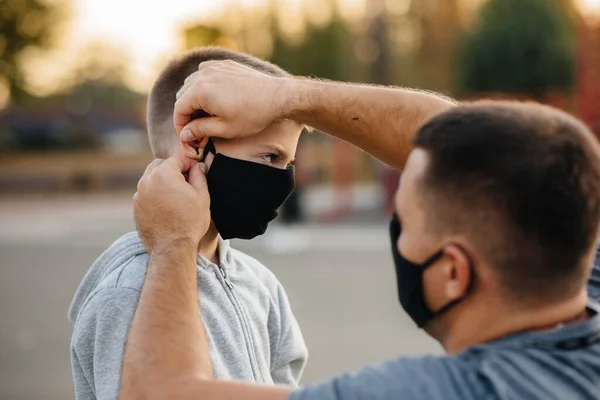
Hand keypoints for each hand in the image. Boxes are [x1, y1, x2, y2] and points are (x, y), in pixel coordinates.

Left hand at [133, 156, 210, 253]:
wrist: (171, 248)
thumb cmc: (189, 221)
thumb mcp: (202, 196)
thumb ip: (199, 175)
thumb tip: (197, 166)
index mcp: (163, 173)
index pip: (177, 158)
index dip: (190, 164)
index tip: (197, 172)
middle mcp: (146, 181)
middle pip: (160, 165)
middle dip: (173, 170)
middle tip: (186, 184)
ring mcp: (138, 195)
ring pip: (151, 179)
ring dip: (163, 182)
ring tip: (177, 197)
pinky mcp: (136, 208)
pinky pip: (146, 194)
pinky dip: (156, 195)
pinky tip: (167, 208)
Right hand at [174, 60, 292, 157]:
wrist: (278, 97)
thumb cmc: (253, 115)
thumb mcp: (224, 129)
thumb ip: (200, 130)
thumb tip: (184, 134)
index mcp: (200, 91)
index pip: (179, 109)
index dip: (180, 126)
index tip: (187, 137)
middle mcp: (203, 74)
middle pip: (183, 96)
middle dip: (187, 113)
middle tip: (198, 129)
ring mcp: (215, 67)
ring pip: (192, 83)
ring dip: (194, 99)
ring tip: (206, 115)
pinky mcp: (225, 64)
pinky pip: (205, 73)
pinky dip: (204, 84)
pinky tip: (214, 97)